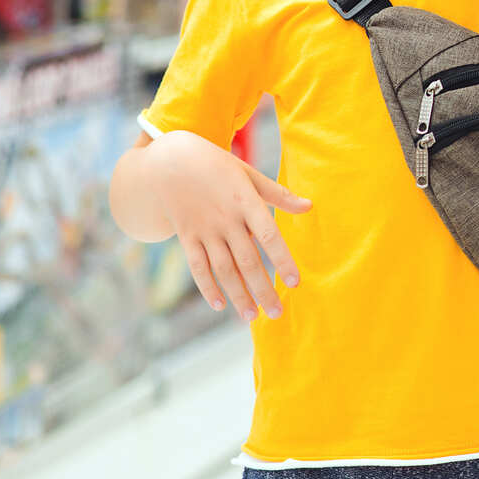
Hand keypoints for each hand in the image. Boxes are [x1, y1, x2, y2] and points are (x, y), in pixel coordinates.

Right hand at [146, 130, 312, 322]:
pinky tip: (220, 305)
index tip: (295, 282)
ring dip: (238, 294)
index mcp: (245, 202)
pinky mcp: (186, 237)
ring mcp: (204, 230)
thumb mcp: (248, 174)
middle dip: (263, 289)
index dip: (282, 260)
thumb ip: (278, 194)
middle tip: (277, 313)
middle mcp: (225, 220)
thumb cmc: (217, 166)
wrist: (169, 161)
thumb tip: (310, 207)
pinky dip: (207, 287)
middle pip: (247, 260)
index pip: (269, 236)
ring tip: (252, 317)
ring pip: (223, 269)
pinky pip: (197, 266)